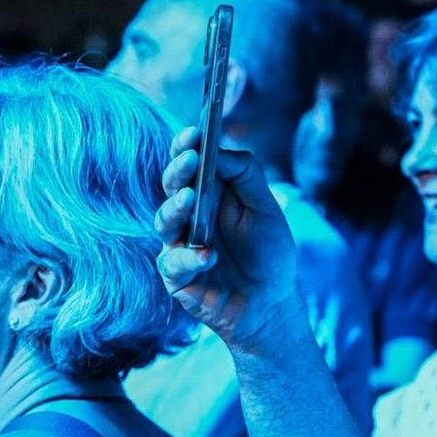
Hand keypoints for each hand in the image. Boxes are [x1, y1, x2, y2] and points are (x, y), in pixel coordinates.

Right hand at [155, 126, 302, 350]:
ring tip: (191, 199)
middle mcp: (188, 218)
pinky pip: (173, 263)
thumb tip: (218, 149)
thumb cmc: (269, 254)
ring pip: (163, 222)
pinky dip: (189, 258)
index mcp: (208, 196)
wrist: (273, 304)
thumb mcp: (265, 208)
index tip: (193, 132)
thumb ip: (245, 174)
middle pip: (171, 188)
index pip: (189, 165)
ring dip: (175, 208)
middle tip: (190, 159)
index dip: (186, 147)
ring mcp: (179, 246)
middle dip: (178, 171)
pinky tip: (209, 256)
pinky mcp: (177, 278)